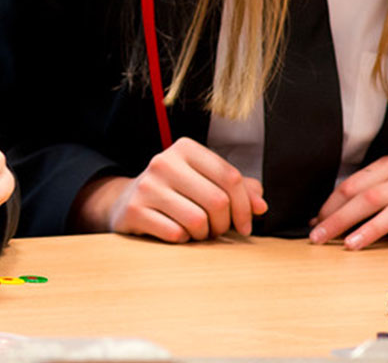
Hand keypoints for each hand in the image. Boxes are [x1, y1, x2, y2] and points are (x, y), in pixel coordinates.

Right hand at [74, 137, 264, 240]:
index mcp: (185, 149)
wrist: (127, 201)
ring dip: (204, 234)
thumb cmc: (177, 193)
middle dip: (224, 224)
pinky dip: (183, 240)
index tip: (246, 225)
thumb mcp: (205, 182)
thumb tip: (261, 206)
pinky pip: (176, 234)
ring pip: (197, 220)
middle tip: (218, 230)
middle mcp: (164, 162)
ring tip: (198, 231)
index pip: (230, 177)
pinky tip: (177, 233)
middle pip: (217, 201)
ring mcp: (147, 186)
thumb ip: (238, 189)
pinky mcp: (134, 210)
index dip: (245, 206)